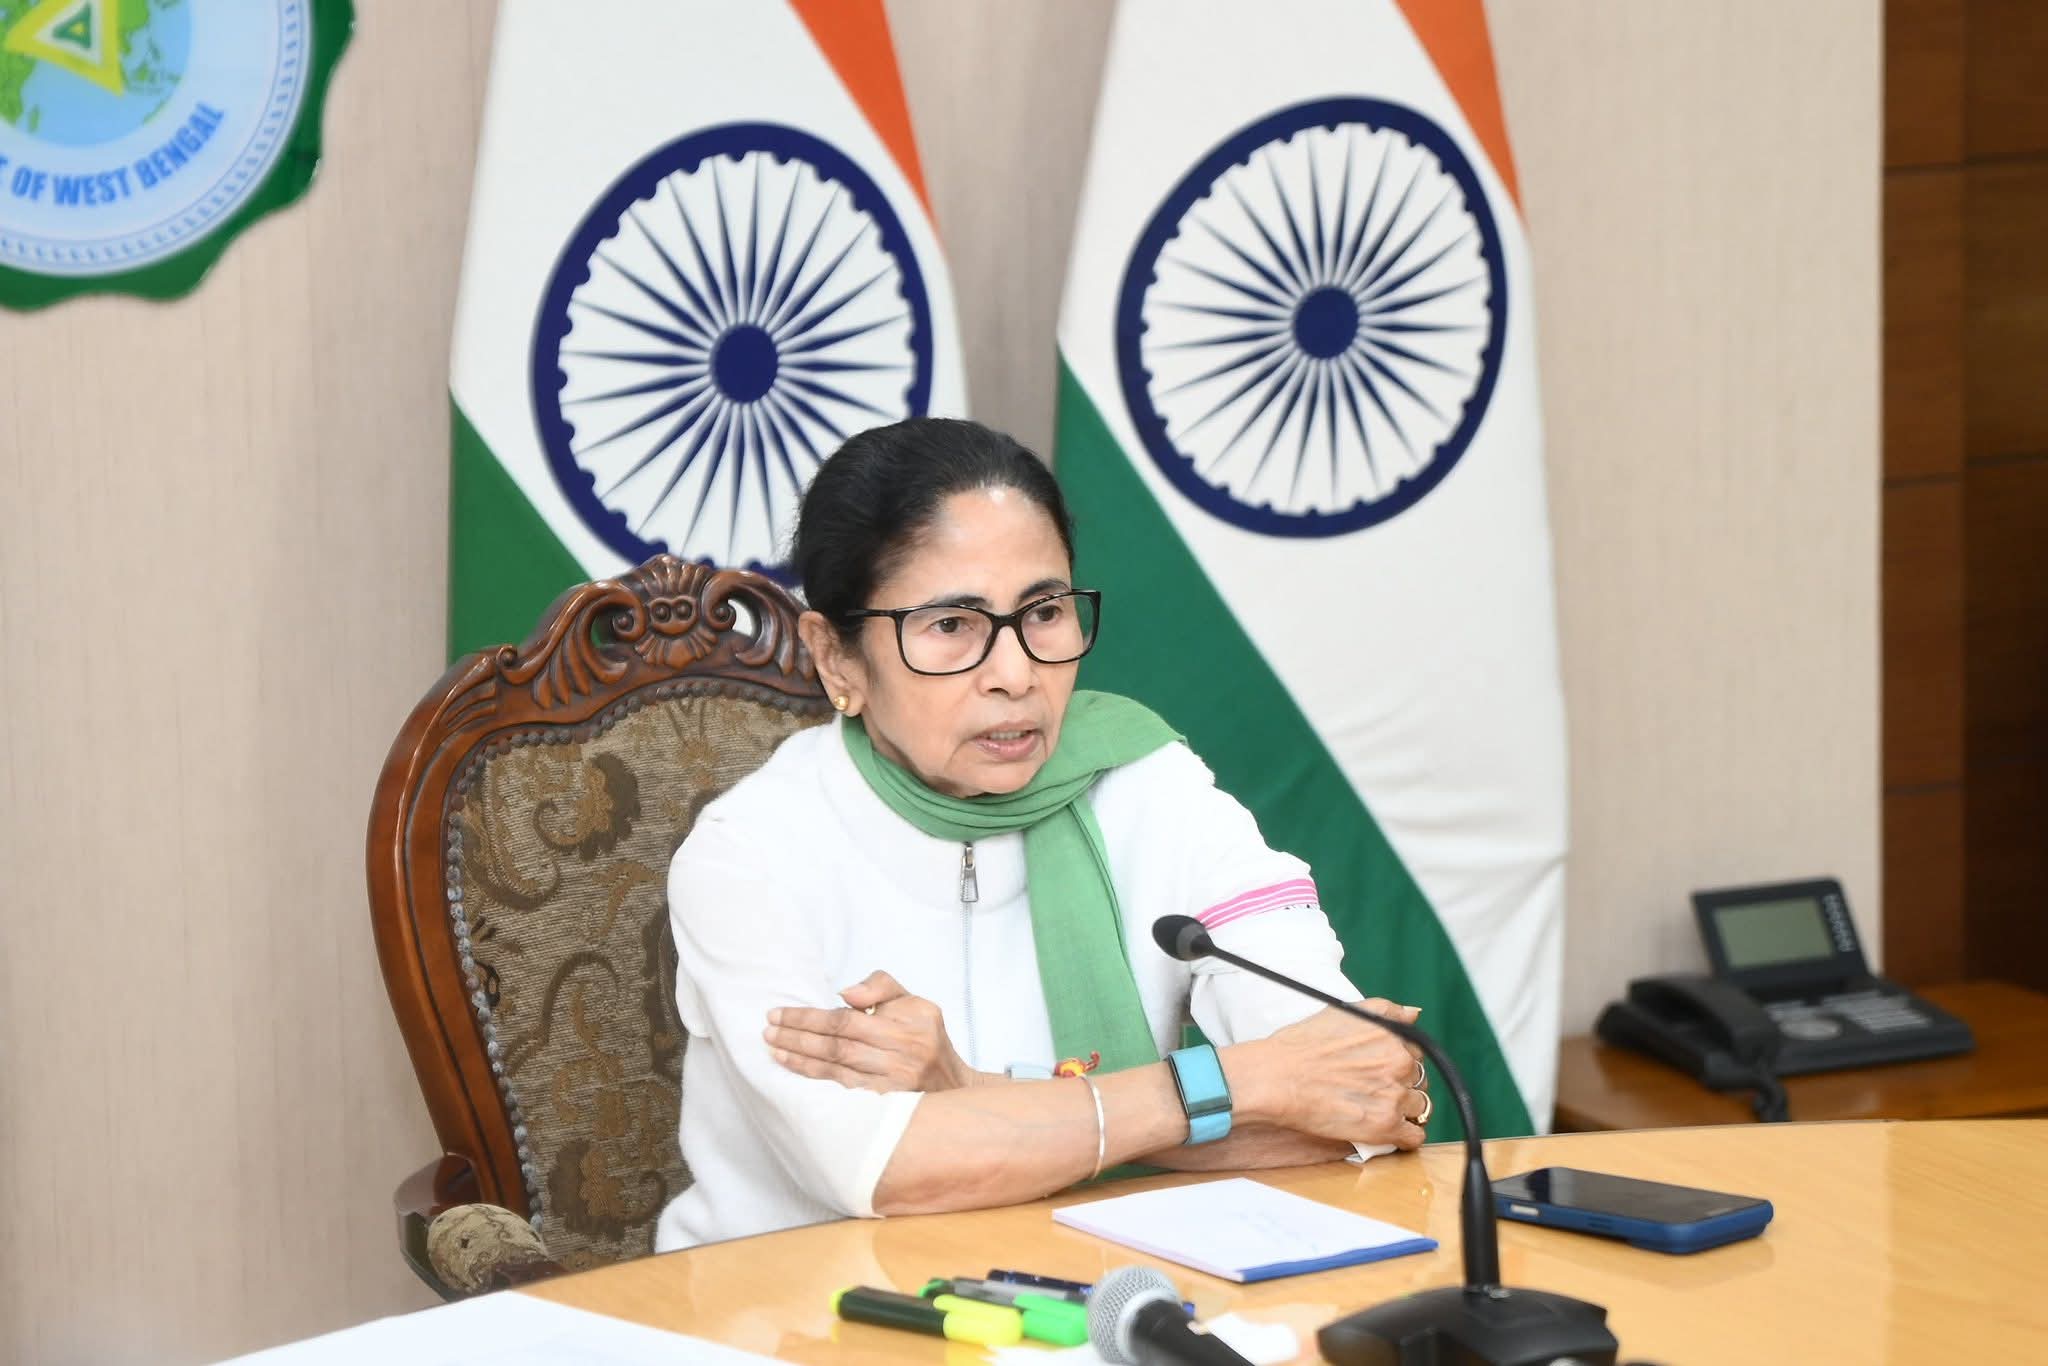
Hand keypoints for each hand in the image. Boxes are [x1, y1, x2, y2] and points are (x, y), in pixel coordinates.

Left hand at [763, 970, 975, 1092]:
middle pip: (838, 1044)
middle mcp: (904, 1053)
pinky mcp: (888, 1105)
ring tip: (774, 1048)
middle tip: (768, 1031)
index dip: (809, 1017)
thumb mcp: (913, 1001)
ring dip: (800, 1059)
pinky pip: (843, 1090)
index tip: (780, 1013)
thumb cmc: (926, 1038)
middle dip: (797, 1036)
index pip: (847, 1018)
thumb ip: (881, 986)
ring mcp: (896, 1083)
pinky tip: (795, 1071)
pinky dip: (816, 1080)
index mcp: (909, 1022)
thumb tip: (845, 993)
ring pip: (837, 1069)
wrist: (953, 1087)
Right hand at [1237, 1001, 1431, 1149]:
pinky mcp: (1385, 1126)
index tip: (1382, 1071)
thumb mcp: (1344, 1012)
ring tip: (1378, 1113)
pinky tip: (1384, 1132)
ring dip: (1404, 1112)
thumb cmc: (1299, 1046)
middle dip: (1402, 1086)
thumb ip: (1385, 1012)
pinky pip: (1413, 1137)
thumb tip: (1413, 1014)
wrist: (1276, 1078)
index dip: (1398, 1062)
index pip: (1415, 1051)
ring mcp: (1394, 1095)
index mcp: (1391, 1034)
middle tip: (1376, 1092)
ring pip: (1420, 1107)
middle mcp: (1399, 1062)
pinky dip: (1403, 1138)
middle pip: (1419, 1079)